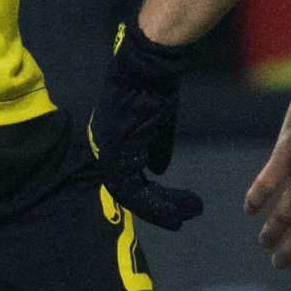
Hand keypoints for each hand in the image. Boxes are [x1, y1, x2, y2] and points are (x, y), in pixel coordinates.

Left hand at [89, 20, 203, 229]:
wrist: (146, 71)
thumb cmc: (153, 90)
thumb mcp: (158, 124)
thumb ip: (157, 149)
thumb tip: (159, 170)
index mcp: (114, 142)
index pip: (129, 177)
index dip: (150, 195)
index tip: (173, 206)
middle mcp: (105, 151)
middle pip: (130, 190)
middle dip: (158, 207)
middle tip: (181, 219)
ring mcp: (107, 155)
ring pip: (132, 194)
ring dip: (160, 208)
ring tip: (185, 216)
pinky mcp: (114, 157)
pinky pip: (133, 190)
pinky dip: (156, 203)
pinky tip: (175, 210)